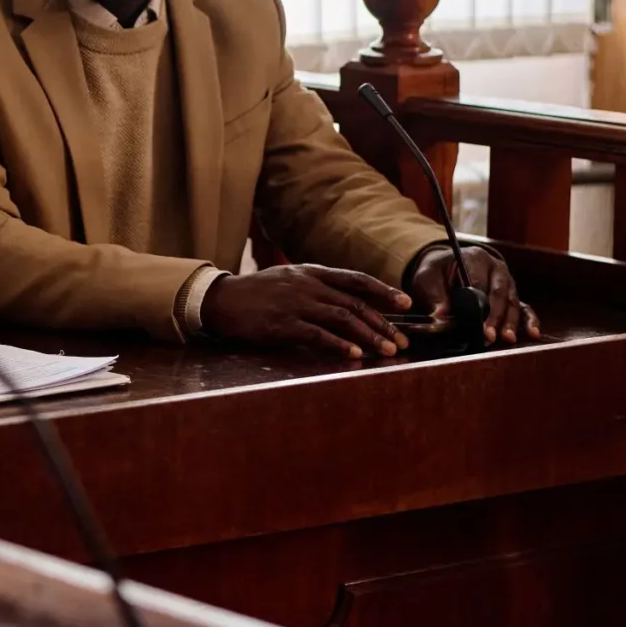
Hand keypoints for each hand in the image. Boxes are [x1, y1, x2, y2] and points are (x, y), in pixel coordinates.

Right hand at [200, 264, 409, 359]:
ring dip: (369, 336)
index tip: (406, 303)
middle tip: (403, 340)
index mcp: (311, 272)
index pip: (355, 279)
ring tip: (387, 350)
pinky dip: (339, 345)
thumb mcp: (288, 279)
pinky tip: (354, 354)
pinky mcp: (282, 325)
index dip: (383, 291)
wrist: (219, 300)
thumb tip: (347, 303)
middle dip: (383, 322)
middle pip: (354, 303)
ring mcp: (295, 304)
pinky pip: (317, 335)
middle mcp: (307, 285)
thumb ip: (316, 287)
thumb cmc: (255, 293)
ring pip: (342, 319)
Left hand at [409, 245, 536, 343]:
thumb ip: (434, 296)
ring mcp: (507, 282)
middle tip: (489, 335)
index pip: (478, 282)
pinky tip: (533, 333)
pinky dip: (529, 320)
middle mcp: (496, 268)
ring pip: (513, 302)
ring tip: (508, 338)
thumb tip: (440, 316)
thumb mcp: (426, 280)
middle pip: (499, 293)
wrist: (443, 269)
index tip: (474, 322)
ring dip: (510, 322)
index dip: (477, 303)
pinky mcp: (512, 296)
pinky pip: (524, 307)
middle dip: (494, 316)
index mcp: (475, 258)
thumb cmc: (435, 273)